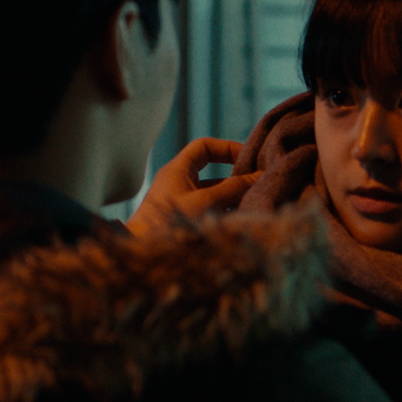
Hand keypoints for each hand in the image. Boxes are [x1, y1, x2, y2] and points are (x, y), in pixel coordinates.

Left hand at [128, 138, 258, 236]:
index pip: (204, 147)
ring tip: (256, 201)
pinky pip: (208, 210)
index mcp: (178, 170)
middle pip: (212, 171)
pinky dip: (224, 211)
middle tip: (259, 182)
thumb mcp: (206, 202)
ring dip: (233, 197)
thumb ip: (233, 188)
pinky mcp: (183, 221)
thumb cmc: (169, 224)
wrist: (141, 254)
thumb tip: (260, 175)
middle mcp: (178, 183)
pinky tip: (241, 219)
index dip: (227, 148)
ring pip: (212, 193)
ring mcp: (181, 203)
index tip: (250, 157)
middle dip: (236, 176)